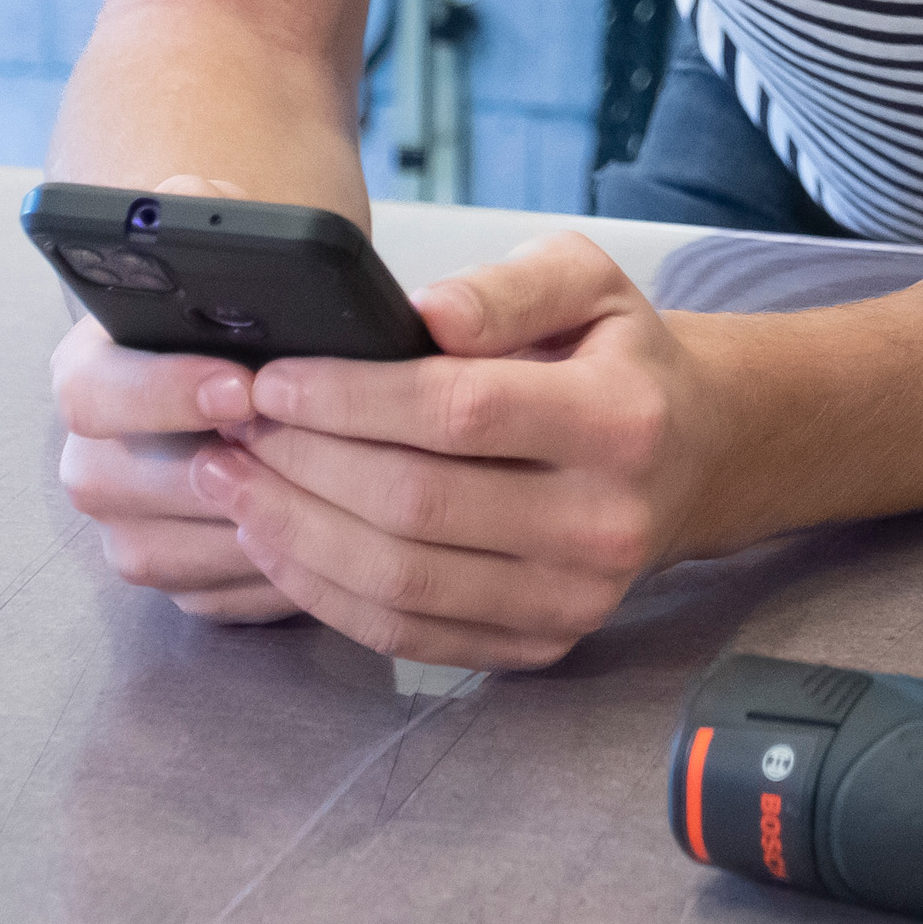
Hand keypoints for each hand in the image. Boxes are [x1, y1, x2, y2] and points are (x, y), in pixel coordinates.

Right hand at [48, 176, 296, 626]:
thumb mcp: (228, 239)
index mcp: (91, 371)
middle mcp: (93, 456)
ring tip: (337, 493)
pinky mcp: (179, 578)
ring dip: (250, 529)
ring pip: (168, 552)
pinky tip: (332, 543)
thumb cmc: (250, 299)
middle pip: (121, 486)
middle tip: (304, 450)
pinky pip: (211, 598)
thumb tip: (190, 201)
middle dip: (219, 471)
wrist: (273, 357)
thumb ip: (205, 212)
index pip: (93, 393)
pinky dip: (269, 580)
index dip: (164, 394)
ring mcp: (130, 525)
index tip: (244, 386)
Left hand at [193, 232, 707, 670]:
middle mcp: (605, 523)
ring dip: (295, 535)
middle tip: (231, 429)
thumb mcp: (585, 279)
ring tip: (232, 484)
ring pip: (402, 581)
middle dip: (303, 465)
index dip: (351, 398)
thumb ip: (505, 287)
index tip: (273, 378)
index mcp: (619, 419)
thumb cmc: (616, 357)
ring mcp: (575, 599)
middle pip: (418, 506)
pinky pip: (409, 635)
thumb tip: (426, 314)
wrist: (692, 456)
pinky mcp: (540, 644)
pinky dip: (326, 594)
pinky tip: (277, 543)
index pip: (462, 413)